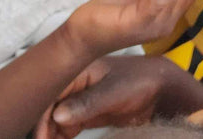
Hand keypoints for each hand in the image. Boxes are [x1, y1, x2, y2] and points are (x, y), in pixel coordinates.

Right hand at [35, 55, 177, 138]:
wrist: (161, 87)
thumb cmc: (140, 81)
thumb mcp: (114, 92)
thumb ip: (87, 103)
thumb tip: (57, 115)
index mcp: (79, 70)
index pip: (51, 92)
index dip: (42, 116)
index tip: (41, 137)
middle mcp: (76, 83)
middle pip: (50, 107)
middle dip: (43, 126)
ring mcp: (81, 99)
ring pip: (56, 119)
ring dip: (51, 133)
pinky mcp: (87, 113)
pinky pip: (67, 127)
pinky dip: (60, 136)